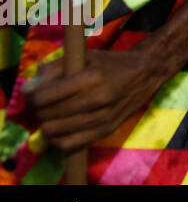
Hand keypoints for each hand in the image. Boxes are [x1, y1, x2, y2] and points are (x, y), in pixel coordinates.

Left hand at [23, 49, 167, 153]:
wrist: (146, 74)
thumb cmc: (111, 63)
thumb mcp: (83, 57)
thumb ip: (53, 69)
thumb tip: (27, 90)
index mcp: (90, 78)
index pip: (44, 97)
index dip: (34, 96)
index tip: (37, 92)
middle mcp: (97, 99)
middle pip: (47, 115)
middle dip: (40, 110)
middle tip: (47, 103)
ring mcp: (103, 118)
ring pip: (55, 131)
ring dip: (48, 124)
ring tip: (54, 115)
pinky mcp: (106, 130)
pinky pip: (70, 144)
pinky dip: (59, 139)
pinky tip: (62, 128)